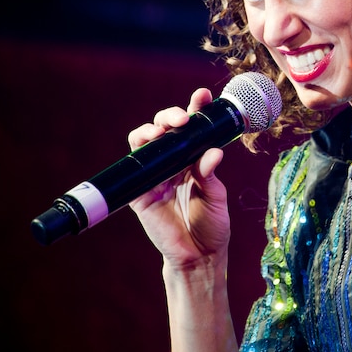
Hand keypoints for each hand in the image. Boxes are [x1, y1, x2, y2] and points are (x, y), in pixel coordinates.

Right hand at [127, 88, 231, 268]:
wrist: (199, 256)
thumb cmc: (211, 225)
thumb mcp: (216, 196)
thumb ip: (210, 174)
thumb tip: (212, 152)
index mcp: (193, 159)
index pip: (193, 128)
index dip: (196, 109)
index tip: (203, 95)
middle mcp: (173, 163)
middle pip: (165, 128)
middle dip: (171, 115)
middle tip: (184, 118)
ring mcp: (155, 175)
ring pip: (145, 141)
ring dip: (152, 129)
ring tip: (165, 129)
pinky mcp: (140, 191)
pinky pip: (134, 167)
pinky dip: (142, 153)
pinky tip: (152, 146)